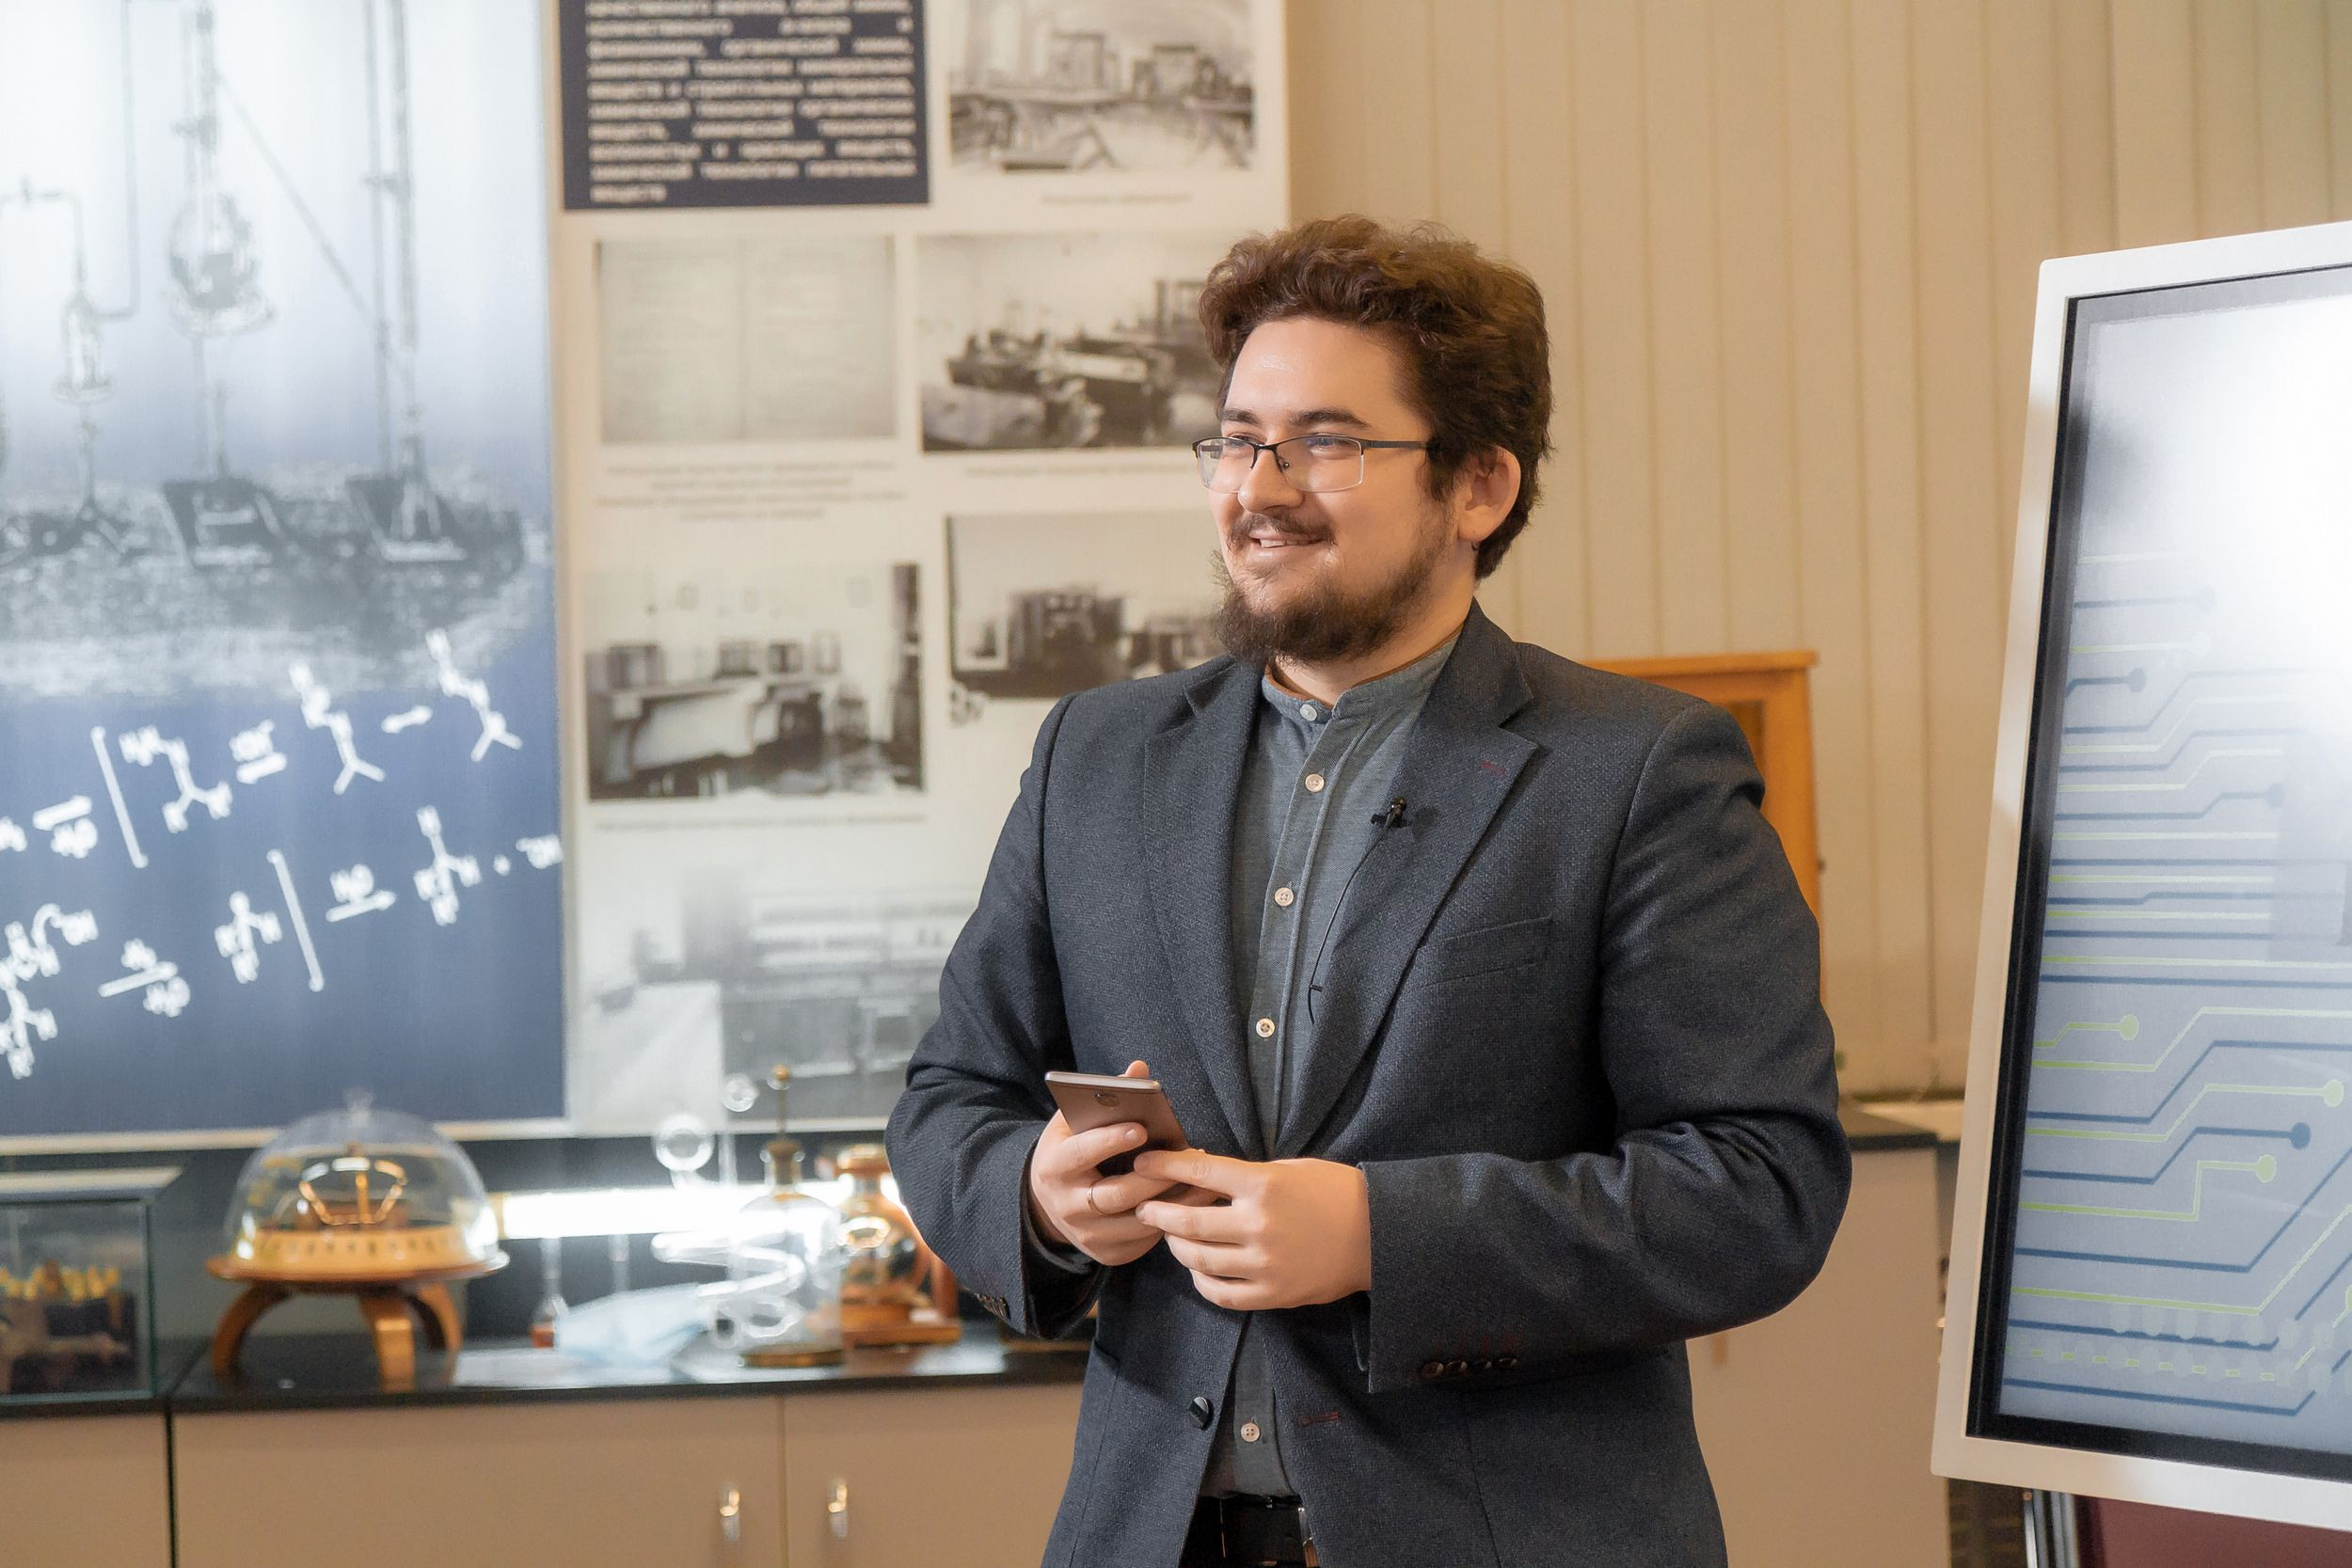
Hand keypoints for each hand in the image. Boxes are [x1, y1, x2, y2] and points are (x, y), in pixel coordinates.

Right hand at [1026, 1060, 1194, 1266]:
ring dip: (1173, 1202)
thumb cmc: (1069, 1152)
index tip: (1141, 1128)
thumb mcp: (1072, 1124)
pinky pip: (1144, 1242)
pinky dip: (1169, 1224)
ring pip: (1136, 1223)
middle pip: (1117, 1194)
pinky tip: (1192, 1206)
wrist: (1048, 1205)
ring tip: (1204, 1181)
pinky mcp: (1106, 1254)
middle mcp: (1067, 1205)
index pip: (1082, 1154)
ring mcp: (1085, 1235)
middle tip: (1188, 1156)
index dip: (1110, 1141)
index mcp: (1054, 1167)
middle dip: (1155, 1176)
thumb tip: (1139, 1068)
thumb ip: (1104, 1098)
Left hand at [1132, 1149, 1371, 1310]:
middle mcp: (1259, 1224)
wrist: (1379, 1235)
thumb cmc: (1336, 1192)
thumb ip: (1248, 1176)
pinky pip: (1222, 1294)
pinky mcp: (1273, 1294)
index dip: (1164, 1166)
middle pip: (1189, 1220)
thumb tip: (1203, 1176)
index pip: (1199, 1170)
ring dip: (1177, 1247)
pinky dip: (1201, 1282)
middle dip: (1158, 1212)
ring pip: (1199, 1260)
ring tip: (1170, 1237)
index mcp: (1264, 1184)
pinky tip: (1198, 1271)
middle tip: (1144, 1207)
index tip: (1143, 1163)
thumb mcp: (1291, 1169)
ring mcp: (1264, 1263)